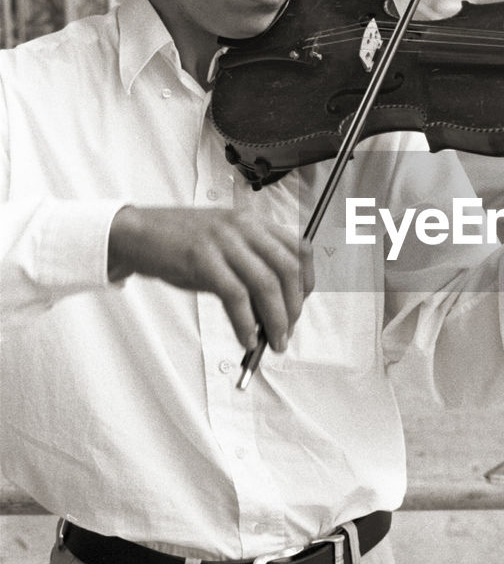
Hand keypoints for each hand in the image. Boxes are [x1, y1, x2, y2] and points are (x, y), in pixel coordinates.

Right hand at [108, 206, 313, 351]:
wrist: (135, 233)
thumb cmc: (178, 244)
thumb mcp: (222, 247)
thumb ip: (248, 269)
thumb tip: (271, 311)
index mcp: (251, 222)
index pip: (298, 248)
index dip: (307, 281)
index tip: (301, 305)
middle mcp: (242, 226)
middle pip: (287, 269)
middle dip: (293, 307)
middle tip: (286, 332)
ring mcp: (223, 241)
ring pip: (266, 283)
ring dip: (275, 319)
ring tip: (274, 342)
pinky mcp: (202, 258)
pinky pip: (235, 296)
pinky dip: (245, 322)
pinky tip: (245, 337)